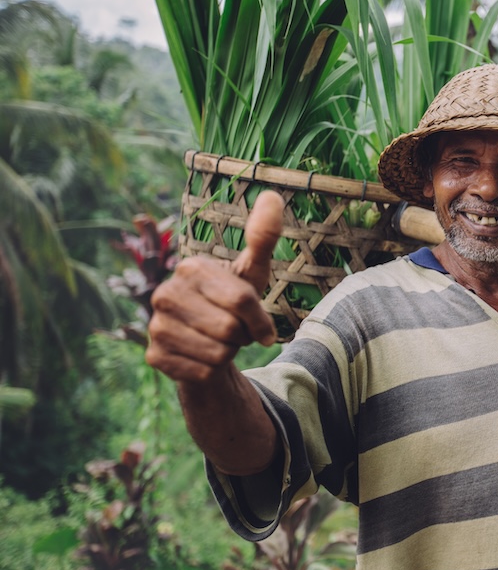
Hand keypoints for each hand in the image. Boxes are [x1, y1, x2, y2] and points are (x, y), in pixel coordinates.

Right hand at [145, 191, 284, 382]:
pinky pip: (203, 373)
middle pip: (229, 329)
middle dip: (242, 336)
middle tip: (234, 331)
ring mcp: (155, 326)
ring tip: (219, 341)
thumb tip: (273, 196)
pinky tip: (203, 358)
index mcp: (190, 269)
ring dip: (229, 354)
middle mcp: (164, 294)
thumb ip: (262, 237)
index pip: (242, 300)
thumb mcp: (252, 272)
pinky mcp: (153, 356)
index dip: (260, 318)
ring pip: (218, 354)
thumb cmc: (233, 302)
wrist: (208, 341)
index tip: (259, 322)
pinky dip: (213, 371)